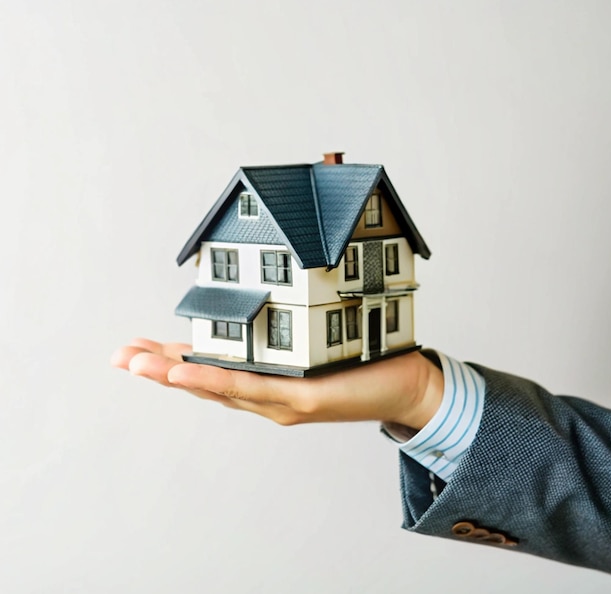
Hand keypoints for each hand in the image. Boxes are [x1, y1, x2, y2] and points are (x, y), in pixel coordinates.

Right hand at [111, 338, 443, 429]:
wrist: (407, 386)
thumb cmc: (358, 360)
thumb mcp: (311, 338)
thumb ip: (286, 322)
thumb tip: (267, 292)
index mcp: (265, 377)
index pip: (210, 367)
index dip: (170, 359)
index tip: (134, 347)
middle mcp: (267, 394)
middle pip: (204, 382)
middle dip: (159, 370)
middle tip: (119, 357)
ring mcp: (282, 400)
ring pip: (220, 389)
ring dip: (177, 378)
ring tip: (139, 367)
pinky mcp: (303, 399)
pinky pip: (254, 388)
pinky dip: (217, 381)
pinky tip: (188, 375)